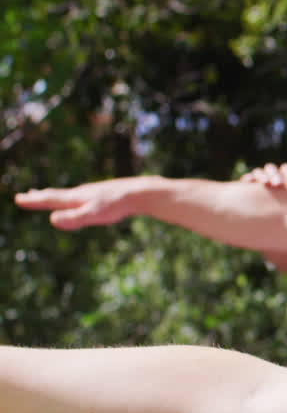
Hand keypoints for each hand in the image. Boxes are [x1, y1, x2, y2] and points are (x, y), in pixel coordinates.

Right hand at [14, 178, 150, 229]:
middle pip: (57, 194)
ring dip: (55, 195)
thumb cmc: (118, 205)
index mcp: (77, 198)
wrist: (142, 193)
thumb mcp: (94, 215)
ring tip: (47, 194)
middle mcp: (83, 192)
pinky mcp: (105, 194)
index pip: (50, 199)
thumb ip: (74, 218)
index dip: (34, 201)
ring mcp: (94, 192)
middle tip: (26, 194)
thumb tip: (52, 219)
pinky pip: (84, 196)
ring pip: (70, 194)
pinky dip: (73, 197)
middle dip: (40, 196)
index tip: (18, 198)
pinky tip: (80, 199)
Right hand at [239, 162, 286, 187]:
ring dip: (262, 176)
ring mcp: (258, 180)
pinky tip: (248, 182)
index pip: (285, 168)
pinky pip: (246, 179)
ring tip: (265, 183)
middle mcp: (269, 176)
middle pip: (271, 169)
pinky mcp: (247, 187)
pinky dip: (247, 179)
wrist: (265, 220)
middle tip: (278, 184)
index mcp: (282, 177)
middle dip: (275, 174)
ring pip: (258, 172)